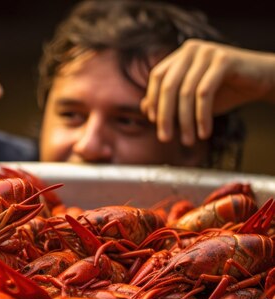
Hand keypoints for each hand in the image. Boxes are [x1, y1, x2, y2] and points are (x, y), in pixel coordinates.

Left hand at [141, 39, 274, 145]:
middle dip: (165, 115)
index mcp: (180, 55)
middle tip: (166, 138)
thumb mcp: (192, 98)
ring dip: (185, 121)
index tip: (153, 123)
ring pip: (186, 92)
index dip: (153, 100)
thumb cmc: (225, 90)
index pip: (157, 77)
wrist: (262, 81)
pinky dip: (202, 116)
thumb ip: (170, 100)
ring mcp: (207, 52)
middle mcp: (191, 50)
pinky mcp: (224, 60)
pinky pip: (205, 93)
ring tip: (188, 140)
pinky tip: (204, 132)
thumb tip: (145, 109)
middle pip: (168, 86)